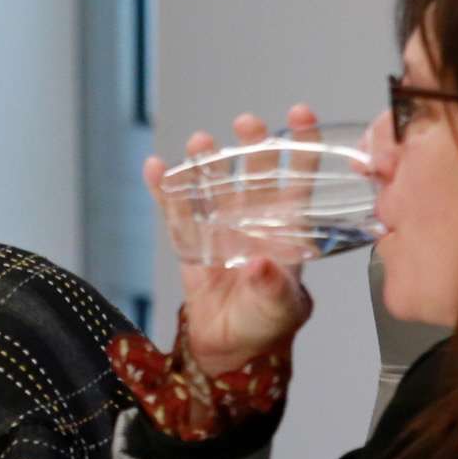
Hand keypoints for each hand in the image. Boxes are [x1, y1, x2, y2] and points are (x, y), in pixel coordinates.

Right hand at [145, 110, 317, 375]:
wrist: (231, 344)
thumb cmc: (268, 321)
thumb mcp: (280, 307)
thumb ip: (273, 286)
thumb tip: (262, 264)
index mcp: (286, 228)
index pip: (298, 179)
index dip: (302, 147)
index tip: (301, 114)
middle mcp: (255, 218)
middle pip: (254, 172)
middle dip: (252, 145)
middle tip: (247, 124)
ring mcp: (220, 225)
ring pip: (213, 184)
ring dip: (207, 161)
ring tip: (201, 142)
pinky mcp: (190, 239)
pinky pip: (175, 209)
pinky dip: (164, 188)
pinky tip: (156, 167)